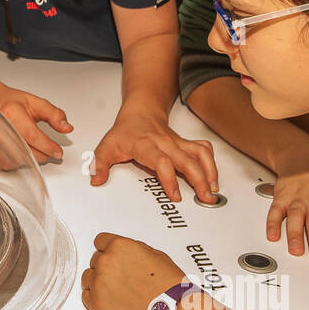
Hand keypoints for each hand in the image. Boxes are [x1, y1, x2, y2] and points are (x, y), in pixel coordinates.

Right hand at [0, 81, 71, 163]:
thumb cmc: (10, 101)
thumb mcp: (36, 103)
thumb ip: (54, 115)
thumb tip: (67, 128)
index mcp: (11, 113)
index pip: (34, 137)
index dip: (49, 147)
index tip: (58, 151)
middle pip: (24, 152)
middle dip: (40, 154)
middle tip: (45, 149)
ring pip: (12, 163)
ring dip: (25, 160)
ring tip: (26, 147)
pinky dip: (6, 166)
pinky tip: (11, 156)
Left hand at [81, 233, 187, 309]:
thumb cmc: (168, 287)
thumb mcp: (155, 255)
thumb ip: (133, 249)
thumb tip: (125, 252)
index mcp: (119, 246)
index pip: (100, 241)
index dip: (108, 250)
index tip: (112, 257)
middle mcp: (106, 262)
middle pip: (95, 260)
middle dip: (107, 267)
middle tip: (122, 278)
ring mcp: (99, 283)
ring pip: (88, 277)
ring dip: (99, 282)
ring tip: (117, 290)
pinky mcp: (96, 304)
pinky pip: (86, 296)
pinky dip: (96, 298)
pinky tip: (112, 300)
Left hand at [89, 110, 217, 202]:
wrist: (140, 111)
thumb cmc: (126, 131)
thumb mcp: (107, 146)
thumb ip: (100, 164)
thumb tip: (96, 180)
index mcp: (146, 145)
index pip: (162, 161)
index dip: (169, 179)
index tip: (176, 196)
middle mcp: (165, 143)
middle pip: (187, 160)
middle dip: (199, 180)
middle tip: (204, 198)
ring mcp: (178, 142)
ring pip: (200, 153)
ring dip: (210, 172)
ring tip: (213, 190)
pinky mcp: (186, 143)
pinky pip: (204, 150)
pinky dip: (211, 164)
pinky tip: (213, 178)